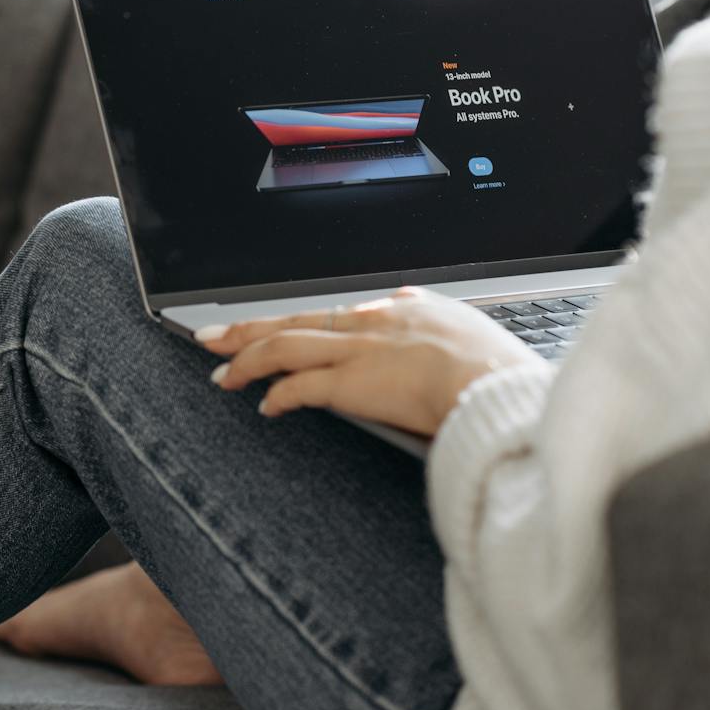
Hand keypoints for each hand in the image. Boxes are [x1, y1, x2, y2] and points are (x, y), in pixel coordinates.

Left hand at [198, 289, 539, 436]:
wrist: (496, 383)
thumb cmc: (495, 369)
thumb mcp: (468, 329)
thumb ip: (437, 321)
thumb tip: (415, 304)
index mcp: (402, 310)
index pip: (337, 313)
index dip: (304, 323)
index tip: (282, 330)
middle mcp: (371, 324)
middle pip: (296, 321)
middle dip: (250, 329)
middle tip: (214, 335)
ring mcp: (357, 351)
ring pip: (286, 346)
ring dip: (247, 358)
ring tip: (221, 371)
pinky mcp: (349, 383)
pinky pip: (298, 386)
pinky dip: (276, 395)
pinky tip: (262, 405)